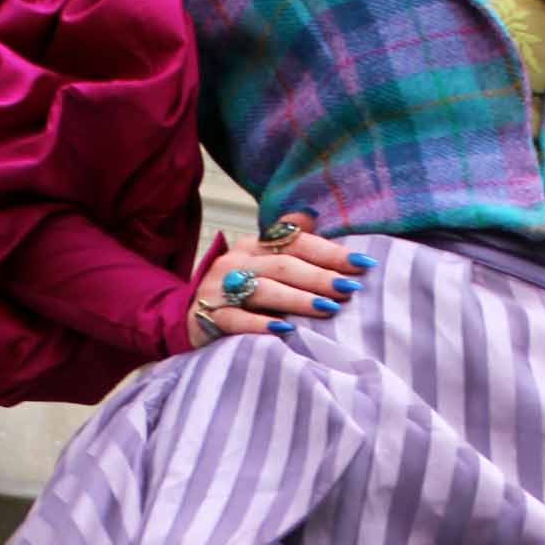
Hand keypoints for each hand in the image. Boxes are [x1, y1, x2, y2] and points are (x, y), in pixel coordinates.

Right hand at [188, 214, 369, 345]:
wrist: (182, 316)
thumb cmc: (234, 290)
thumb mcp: (258, 261)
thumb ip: (285, 240)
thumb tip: (312, 214)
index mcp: (253, 246)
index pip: (295, 242)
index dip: (330, 251)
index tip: (362, 264)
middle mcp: (236, 262)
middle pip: (283, 265)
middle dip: (320, 277)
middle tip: (350, 288)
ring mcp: (220, 289)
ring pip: (262, 291)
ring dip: (297, 299)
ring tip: (327, 309)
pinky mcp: (209, 317)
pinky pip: (235, 320)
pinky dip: (259, 324)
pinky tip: (283, 330)